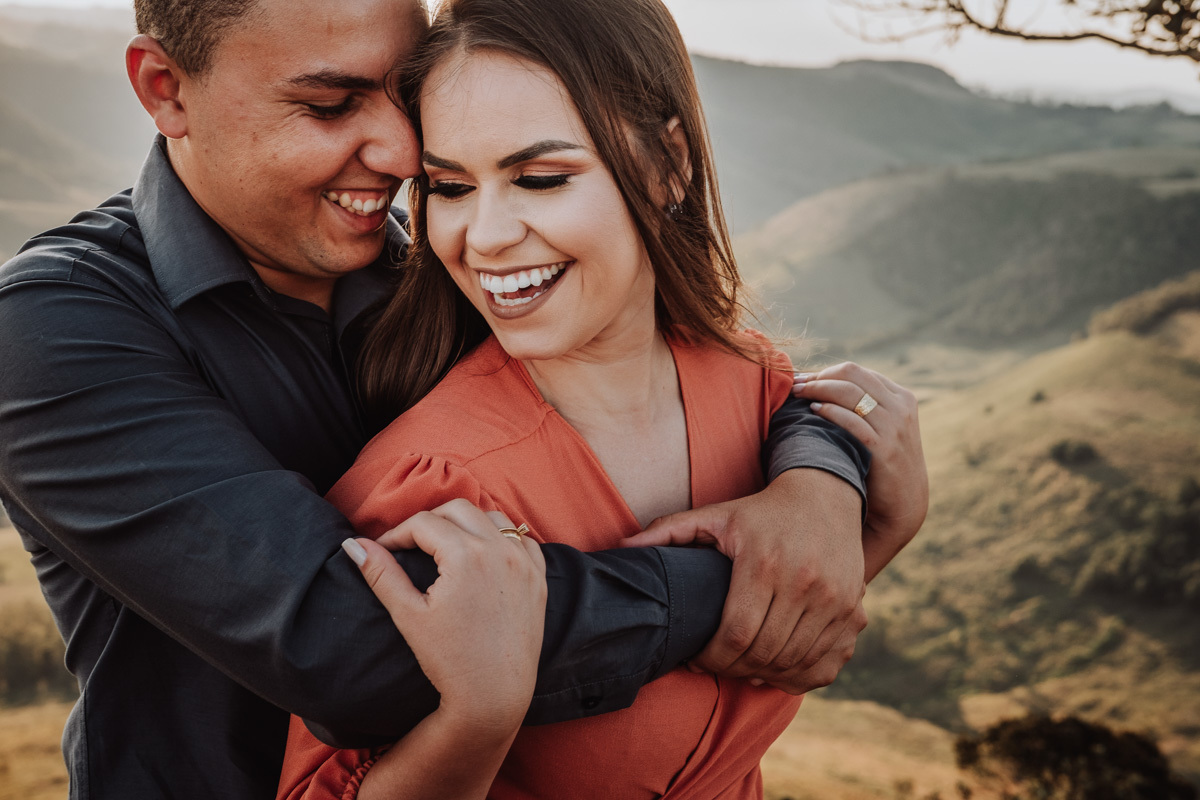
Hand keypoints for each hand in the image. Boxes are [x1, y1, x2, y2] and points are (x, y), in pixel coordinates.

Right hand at [344, 499, 546, 730]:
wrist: (494, 696)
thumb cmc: (449, 660)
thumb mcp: (409, 615)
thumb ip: (380, 574)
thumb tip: (352, 545)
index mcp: (465, 555)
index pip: (423, 523)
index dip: (396, 534)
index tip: (384, 551)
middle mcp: (499, 550)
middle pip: (458, 509)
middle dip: (430, 521)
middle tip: (412, 545)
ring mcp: (524, 563)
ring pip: (493, 518)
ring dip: (467, 523)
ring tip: (446, 546)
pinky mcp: (539, 578)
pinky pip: (522, 540)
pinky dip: (501, 539)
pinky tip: (484, 557)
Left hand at [623, 468, 866, 693]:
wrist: (826, 496)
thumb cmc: (761, 511)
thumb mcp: (715, 515)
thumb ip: (667, 532)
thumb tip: (620, 548)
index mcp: (763, 563)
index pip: (735, 635)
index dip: (711, 659)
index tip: (696, 658)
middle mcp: (805, 584)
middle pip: (763, 654)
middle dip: (733, 669)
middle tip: (716, 664)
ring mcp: (836, 601)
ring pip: (793, 663)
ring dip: (764, 675)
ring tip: (743, 665)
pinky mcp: (854, 612)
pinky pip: (825, 666)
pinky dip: (799, 677)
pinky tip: (777, 668)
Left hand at [792, 362, 927, 580]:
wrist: (903, 503)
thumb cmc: (882, 462)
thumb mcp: (884, 426)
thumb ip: (865, 405)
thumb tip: (824, 383)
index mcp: (901, 397)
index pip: (857, 371)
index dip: (825, 372)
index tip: (802, 379)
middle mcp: (900, 407)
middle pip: (851, 374)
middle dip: (818, 377)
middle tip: (795, 385)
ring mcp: (894, 427)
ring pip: (849, 392)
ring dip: (818, 389)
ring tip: (797, 395)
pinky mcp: (884, 448)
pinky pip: (852, 420)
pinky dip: (829, 411)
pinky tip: (813, 411)